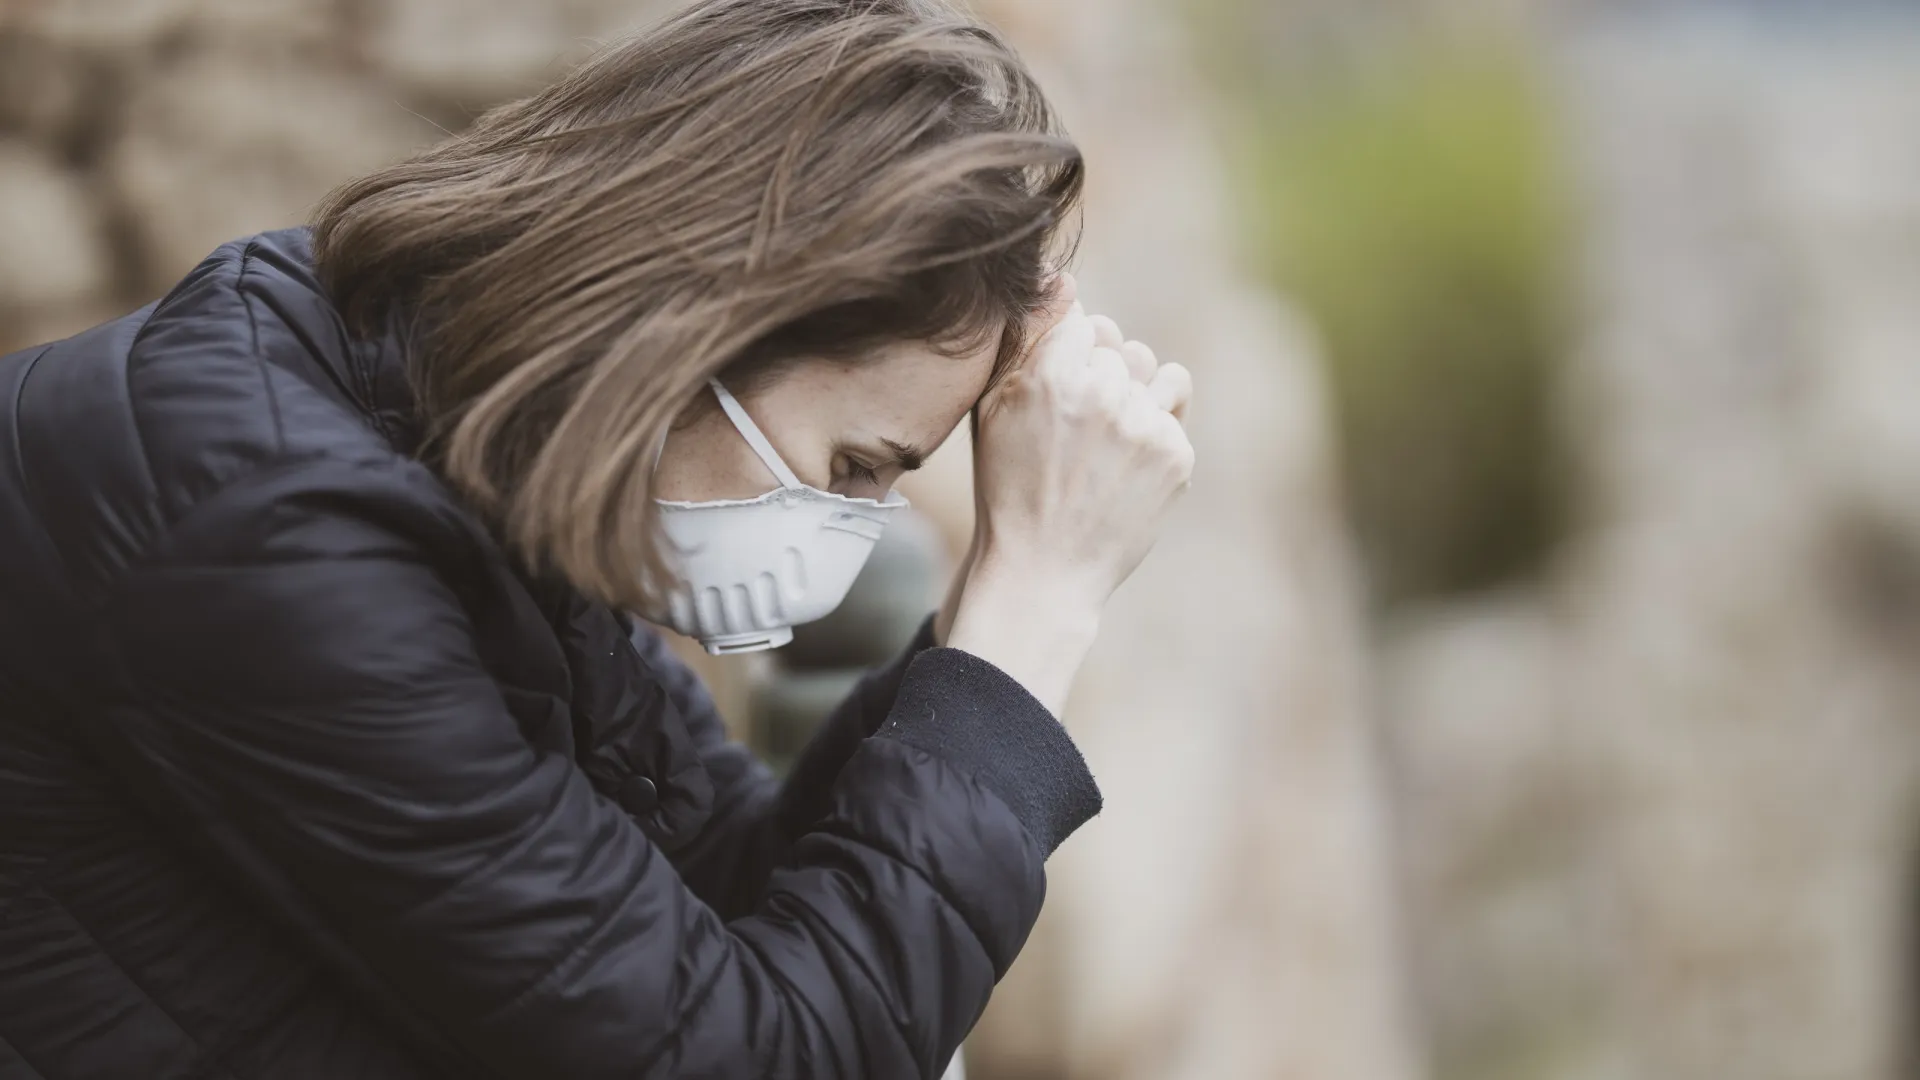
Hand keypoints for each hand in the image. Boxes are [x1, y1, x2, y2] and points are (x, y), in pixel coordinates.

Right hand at [943, 275, 1193, 712]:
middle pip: (1118, 346)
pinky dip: (1154, 433)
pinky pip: (1174, 410)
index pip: (1082, 320)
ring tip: (1104, 444)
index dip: (1068, 356)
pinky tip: (1124, 468)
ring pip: (1154, 372)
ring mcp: (1144, 425)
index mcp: (1051, 375)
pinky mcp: (1176, 455)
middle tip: (1075, 433)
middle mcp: (1102, 392)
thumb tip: (1065, 279)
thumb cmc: (1008, 488)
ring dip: (1135, 395)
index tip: (1056, 396)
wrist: (1043, 572)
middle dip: (1100, 377)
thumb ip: (1026, 339)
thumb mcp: (993, 410)